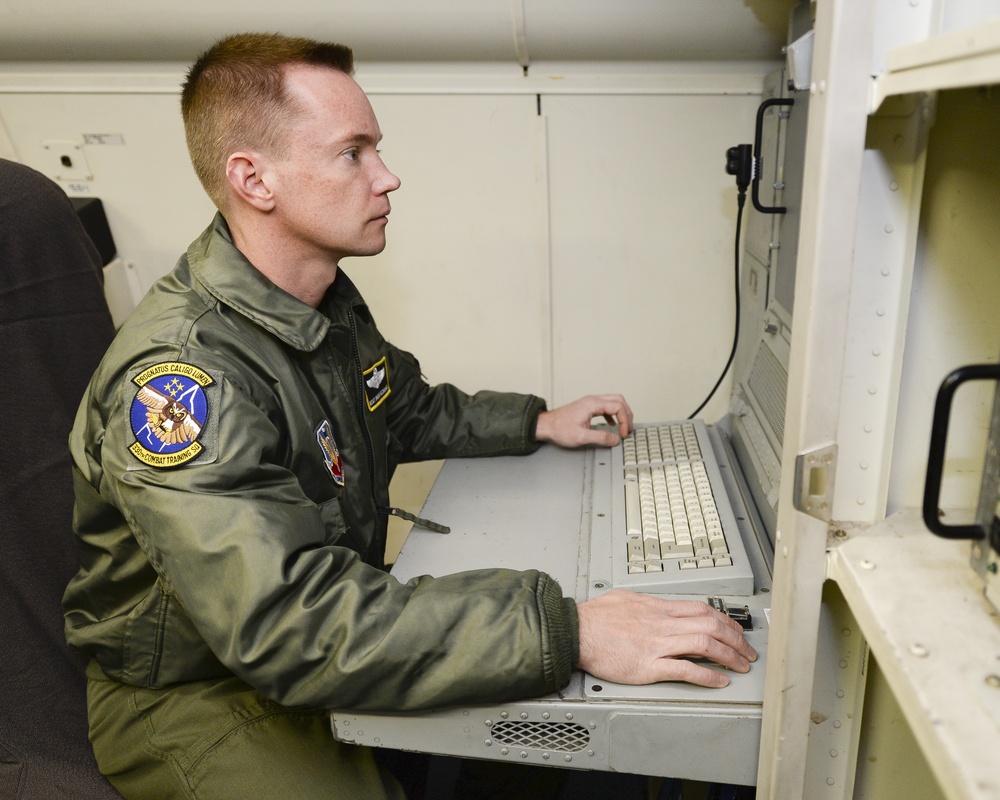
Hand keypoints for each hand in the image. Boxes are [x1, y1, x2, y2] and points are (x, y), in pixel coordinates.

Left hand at [534, 394, 632, 448]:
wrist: (545, 425)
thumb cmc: (559, 429)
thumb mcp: (581, 437)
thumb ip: (600, 438)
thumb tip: (615, 439)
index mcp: (593, 404)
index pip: (618, 407)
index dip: (625, 421)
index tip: (623, 434)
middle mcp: (592, 400)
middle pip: (619, 400)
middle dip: (627, 415)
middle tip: (628, 429)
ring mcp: (590, 403)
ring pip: (613, 402)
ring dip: (622, 413)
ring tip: (624, 427)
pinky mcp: (587, 408)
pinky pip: (606, 407)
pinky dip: (613, 414)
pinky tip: (612, 424)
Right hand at [576, 589, 756, 687]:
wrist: (576, 631)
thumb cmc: (595, 617)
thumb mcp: (625, 597)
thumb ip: (645, 602)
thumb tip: (655, 603)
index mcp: (658, 608)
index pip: (702, 609)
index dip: (725, 620)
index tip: (735, 630)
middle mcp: (662, 624)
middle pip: (711, 625)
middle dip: (735, 639)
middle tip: (747, 651)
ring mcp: (657, 644)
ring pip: (704, 644)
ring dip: (728, 656)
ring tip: (741, 666)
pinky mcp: (648, 666)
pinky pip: (684, 669)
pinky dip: (706, 675)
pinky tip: (719, 681)